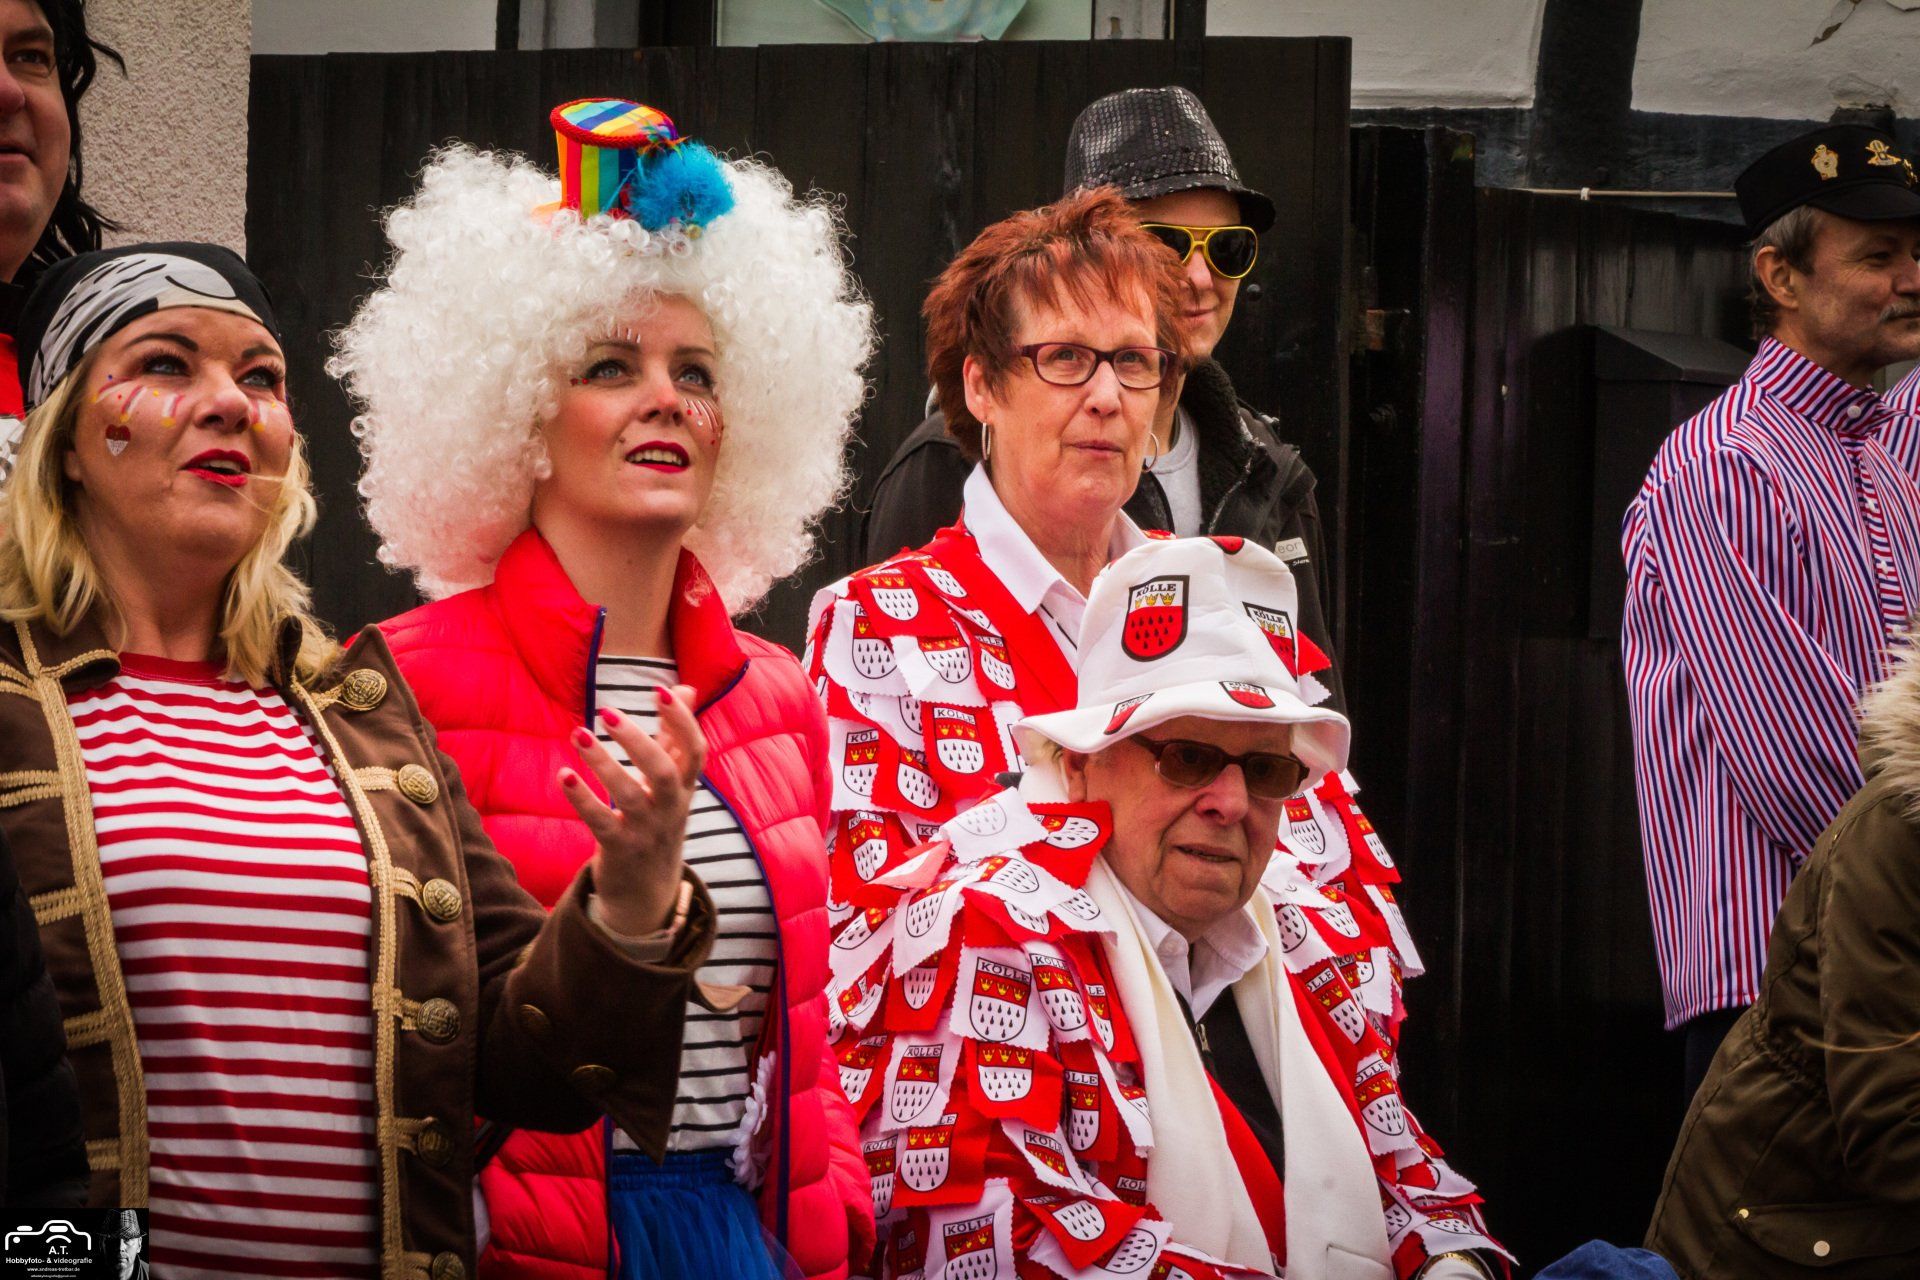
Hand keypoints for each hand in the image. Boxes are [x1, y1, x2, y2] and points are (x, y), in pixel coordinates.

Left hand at [558, 684, 704, 936]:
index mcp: (685, 786)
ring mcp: (646, 830)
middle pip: (663, 770)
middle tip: (607, 712)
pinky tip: (564, 775)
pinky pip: (600, 822)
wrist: (648, 890)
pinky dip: (581, 798)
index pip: (695, 750)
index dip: (683, 720)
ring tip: (577, 733)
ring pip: (629, 794)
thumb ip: (676, 735)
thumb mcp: (673, 781)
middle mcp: (670, 807)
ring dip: (602, 762)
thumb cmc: (658, 820)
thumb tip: (686, 687)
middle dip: (637, 740)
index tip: (661, 691)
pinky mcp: (619, 849)